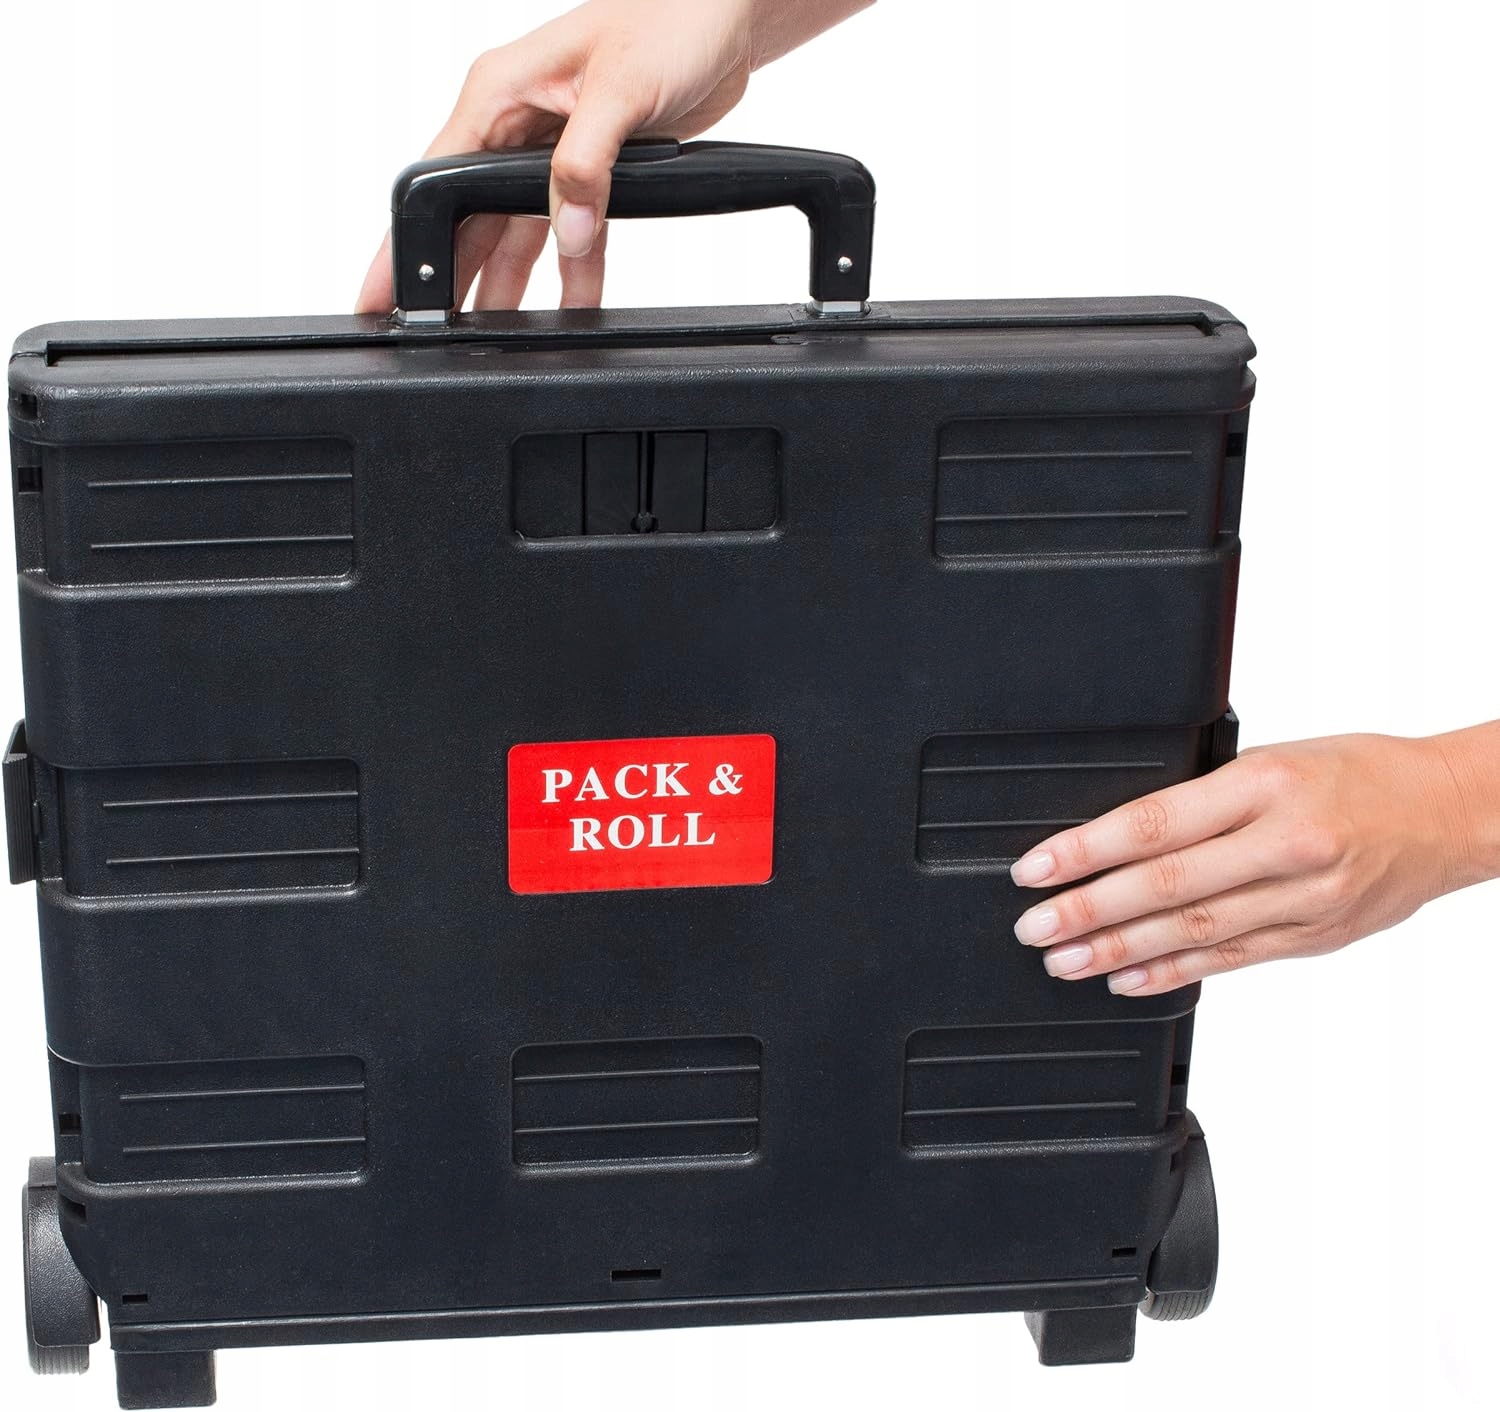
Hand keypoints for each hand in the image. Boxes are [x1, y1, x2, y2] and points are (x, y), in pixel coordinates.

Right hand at [355, 0, 871, 313]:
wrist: (727, 17)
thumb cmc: (672, 19)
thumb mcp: (621, 90)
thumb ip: (586, 164)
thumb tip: (569, 228)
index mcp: (499, 92)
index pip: (435, 178)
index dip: (406, 241)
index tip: (384, 292)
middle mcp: (514, 121)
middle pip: (467, 216)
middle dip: (453, 277)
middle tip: (438, 335)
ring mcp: (548, 146)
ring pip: (514, 230)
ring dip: (512, 283)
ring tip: (499, 336)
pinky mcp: (588, 167)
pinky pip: (566, 228)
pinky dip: (571, 268)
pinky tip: (571, 302)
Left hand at [1009, 726, 1499, 995]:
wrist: (1449, 813)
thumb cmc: (1357, 773)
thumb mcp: (1273, 759)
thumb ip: (1205, 798)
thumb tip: (1119, 836)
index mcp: (1264, 786)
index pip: (1154, 823)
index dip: (1085, 850)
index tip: (1036, 867)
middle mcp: (1283, 845)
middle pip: (1165, 885)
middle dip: (1088, 910)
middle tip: (1035, 926)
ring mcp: (1301, 900)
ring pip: (1193, 932)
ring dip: (1118, 950)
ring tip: (1067, 960)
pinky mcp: (1313, 938)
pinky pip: (1230, 961)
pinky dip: (1173, 972)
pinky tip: (1127, 979)